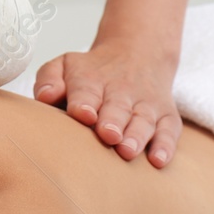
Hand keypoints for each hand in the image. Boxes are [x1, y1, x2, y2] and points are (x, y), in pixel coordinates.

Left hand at [33, 39, 182, 168]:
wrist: (138, 52)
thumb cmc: (91, 72)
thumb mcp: (65, 66)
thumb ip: (49, 79)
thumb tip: (44, 97)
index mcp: (90, 79)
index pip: (86, 89)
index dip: (84, 102)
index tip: (82, 114)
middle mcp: (120, 91)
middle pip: (117, 107)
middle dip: (112, 121)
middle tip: (107, 135)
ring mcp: (145, 104)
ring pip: (143, 120)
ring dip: (136, 136)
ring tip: (127, 151)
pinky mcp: (166, 115)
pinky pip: (169, 130)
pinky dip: (166, 145)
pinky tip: (158, 161)